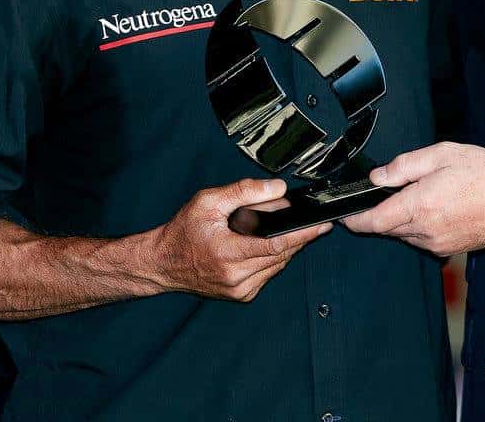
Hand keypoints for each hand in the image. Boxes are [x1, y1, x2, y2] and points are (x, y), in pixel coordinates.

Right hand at [143, 178, 329, 301]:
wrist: (163, 263)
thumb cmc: (182, 232)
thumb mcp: (208, 201)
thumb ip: (244, 192)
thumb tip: (278, 189)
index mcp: (227, 254)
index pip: (275, 245)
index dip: (302, 235)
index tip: (321, 225)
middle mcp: (236, 277)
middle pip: (281, 255)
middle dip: (295, 235)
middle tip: (298, 218)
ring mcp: (239, 289)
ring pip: (278, 265)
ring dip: (284, 246)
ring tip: (276, 228)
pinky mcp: (242, 294)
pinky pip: (268, 273)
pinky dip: (272, 258)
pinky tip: (264, 244)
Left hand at [342, 143, 484, 257]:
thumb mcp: (443, 154)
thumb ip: (404, 165)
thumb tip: (378, 176)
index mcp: (421, 205)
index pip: (373, 221)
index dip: (354, 219)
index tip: (345, 214)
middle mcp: (426, 231)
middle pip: (386, 228)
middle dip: (381, 212)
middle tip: (394, 190)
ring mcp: (437, 244)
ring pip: (404, 234)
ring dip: (402, 218)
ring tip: (424, 194)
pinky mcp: (448, 249)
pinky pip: (421, 239)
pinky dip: (419, 225)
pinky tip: (437, 206)